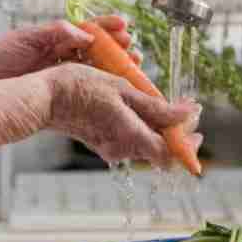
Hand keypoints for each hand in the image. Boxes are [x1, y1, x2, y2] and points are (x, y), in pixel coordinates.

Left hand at [0, 15, 136, 87]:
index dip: (108, 28)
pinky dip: (99, 93)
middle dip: (118, 50)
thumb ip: (53, 33)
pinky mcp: (55, 97)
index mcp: (54, 38)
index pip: (88, 29)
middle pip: (98, 52)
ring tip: (132, 70)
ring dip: (115, 71)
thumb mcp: (23, 39)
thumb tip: (83, 32)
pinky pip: (82, 94)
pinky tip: (113, 95)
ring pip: (95, 73)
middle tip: (134, 52)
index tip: (124, 27)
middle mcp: (61, 57)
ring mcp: (60, 77)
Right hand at [42, 63, 202, 168]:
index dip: (188, 142)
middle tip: (185, 110)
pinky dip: (141, 124)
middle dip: (177, 132)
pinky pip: (130, 138)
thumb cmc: (80, 88)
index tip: (197, 122)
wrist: (44, 97)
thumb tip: (187, 115)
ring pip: (146, 143)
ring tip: (162, 102)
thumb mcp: (122, 90)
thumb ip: (155, 107)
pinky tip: (138, 105)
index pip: (171, 154)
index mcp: (131, 136)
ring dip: (159, 126)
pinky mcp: (101, 142)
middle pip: (160, 150)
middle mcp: (122, 149)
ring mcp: (110, 147)